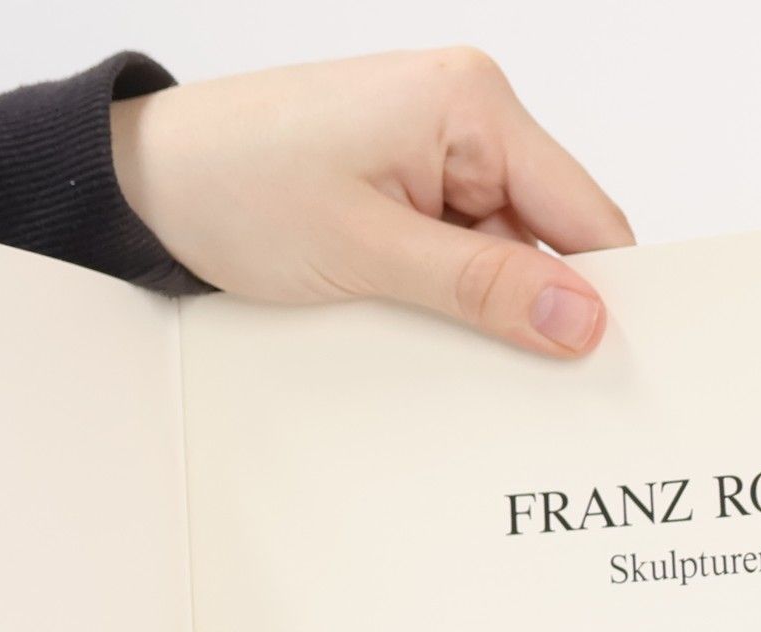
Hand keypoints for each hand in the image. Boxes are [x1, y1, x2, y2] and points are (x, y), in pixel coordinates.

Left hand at [111, 49, 633, 356]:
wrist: (146, 182)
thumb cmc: (236, 187)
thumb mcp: (369, 252)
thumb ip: (482, 288)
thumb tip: (581, 318)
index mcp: (473, 104)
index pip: (585, 213)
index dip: (607, 294)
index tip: (614, 370)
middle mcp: (465, 115)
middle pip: (548, 237)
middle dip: (540, 312)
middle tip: (538, 398)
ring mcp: (433, 152)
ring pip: (501, 255)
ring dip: (485, 313)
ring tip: (455, 363)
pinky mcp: (401, 186)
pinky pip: (456, 254)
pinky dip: (448, 300)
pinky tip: (425, 336)